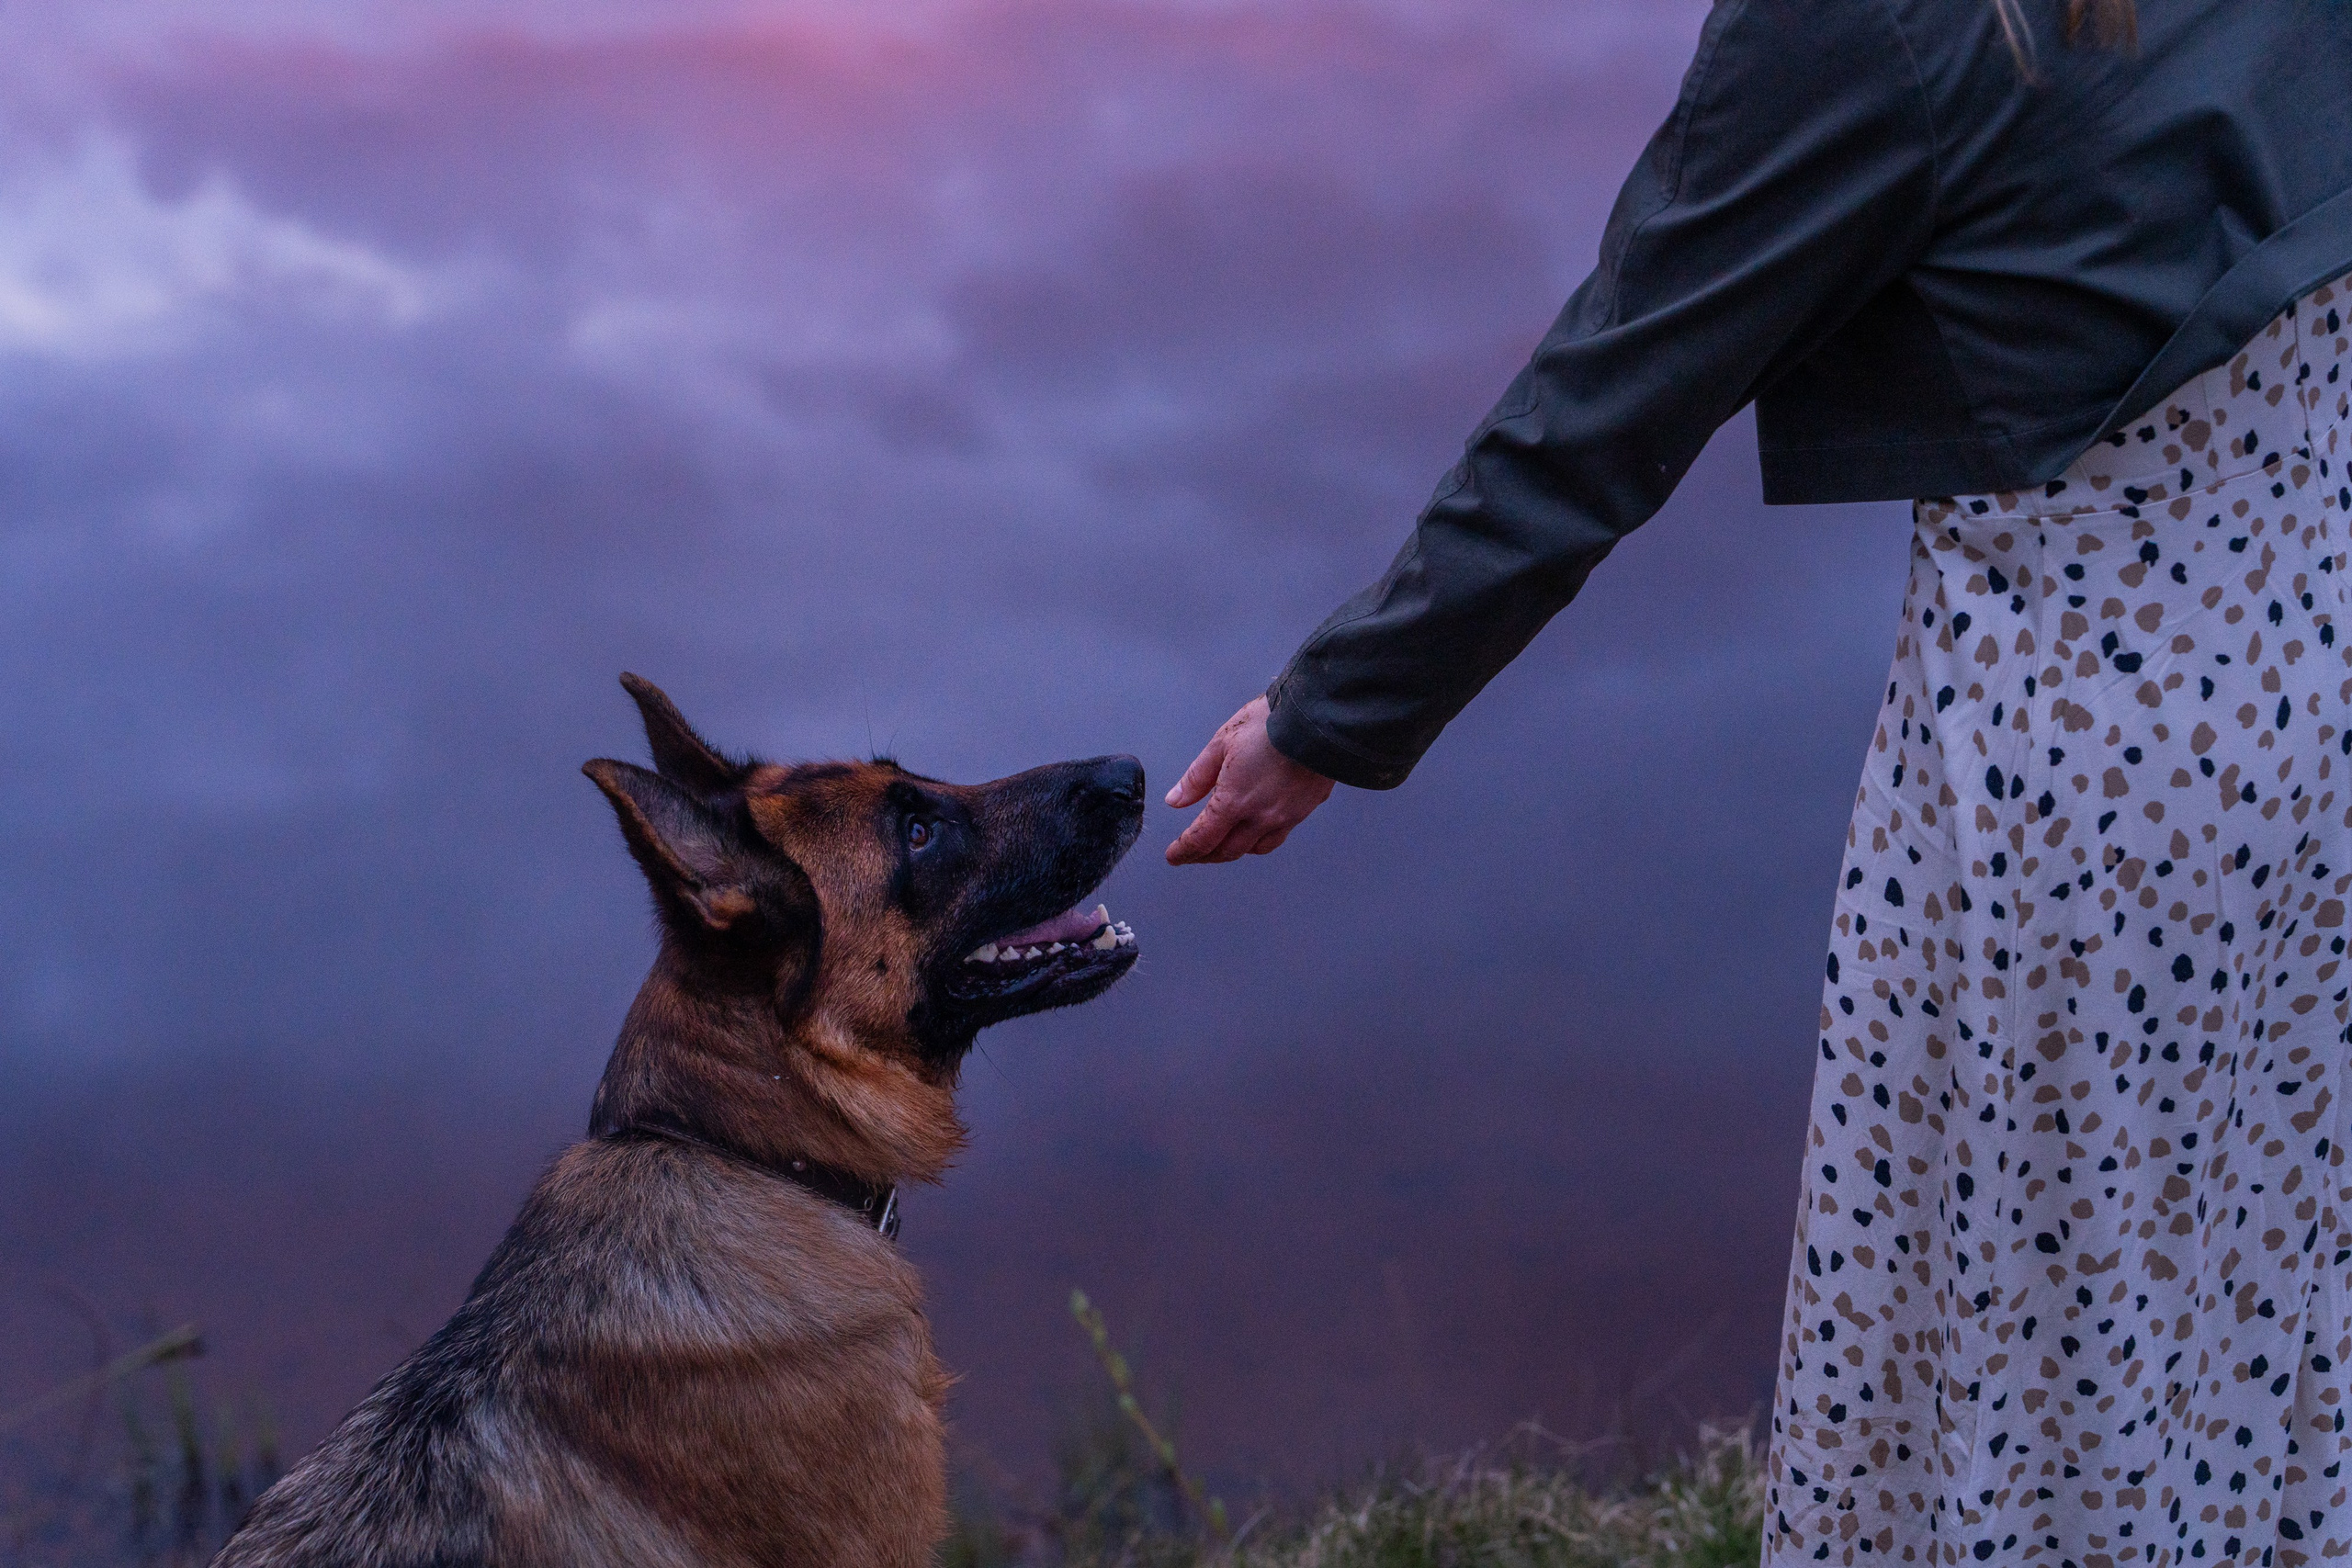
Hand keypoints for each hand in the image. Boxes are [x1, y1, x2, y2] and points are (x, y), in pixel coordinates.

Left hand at [1164, 697, 1334, 864]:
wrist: (1316, 718)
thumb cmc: (1270, 723)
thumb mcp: (1221, 743)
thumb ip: (1197, 777)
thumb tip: (1176, 799)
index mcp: (1235, 801)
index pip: (1202, 840)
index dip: (1184, 851)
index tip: (1174, 856)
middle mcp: (1261, 816)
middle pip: (1228, 851)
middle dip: (1206, 856)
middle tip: (1192, 853)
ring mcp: (1287, 816)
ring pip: (1255, 848)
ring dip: (1235, 849)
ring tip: (1223, 842)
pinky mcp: (1305, 809)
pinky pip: (1278, 835)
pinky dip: (1260, 838)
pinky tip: (1256, 827)